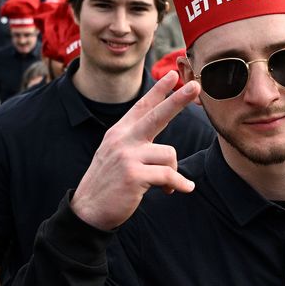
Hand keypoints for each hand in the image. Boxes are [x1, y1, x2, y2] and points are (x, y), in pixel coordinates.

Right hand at [70, 73, 199, 230]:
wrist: (88, 210)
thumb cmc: (108, 184)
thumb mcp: (116, 156)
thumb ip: (136, 145)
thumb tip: (167, 152)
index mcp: (119, 133)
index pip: (142, 107)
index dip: (159, 91)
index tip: (173, 74)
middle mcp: (122, 140)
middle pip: (156, 115)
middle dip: (178, 100)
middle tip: (196, 86)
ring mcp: (127, 156)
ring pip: (169, 155)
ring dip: (172, 172)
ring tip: (164, 185)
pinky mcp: (134, 175)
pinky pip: (169, 176)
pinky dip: (179, 184)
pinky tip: (180, 190)